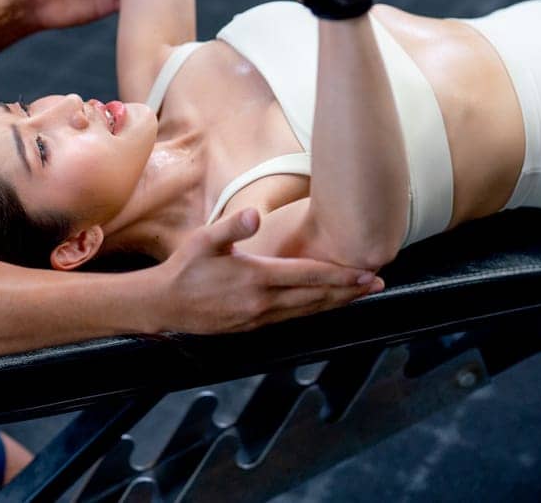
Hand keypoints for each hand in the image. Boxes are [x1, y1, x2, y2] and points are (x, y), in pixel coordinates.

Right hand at [150, 209, 382, 333]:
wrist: (163, 305)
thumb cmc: (184, 268)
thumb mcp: (203, 240)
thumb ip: (231, 227)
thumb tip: (255, 215)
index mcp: (255, 278)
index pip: (308, 277)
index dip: (340, 276)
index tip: (366, 274)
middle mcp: (262, 302)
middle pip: (315, 298)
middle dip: (349, 292)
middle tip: (377, 284)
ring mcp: (258, 318)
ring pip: (307, 311)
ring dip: (335, 304)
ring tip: (359, 295)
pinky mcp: (252, 326)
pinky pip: (292, 319)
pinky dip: (314, 311)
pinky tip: (324, 306)